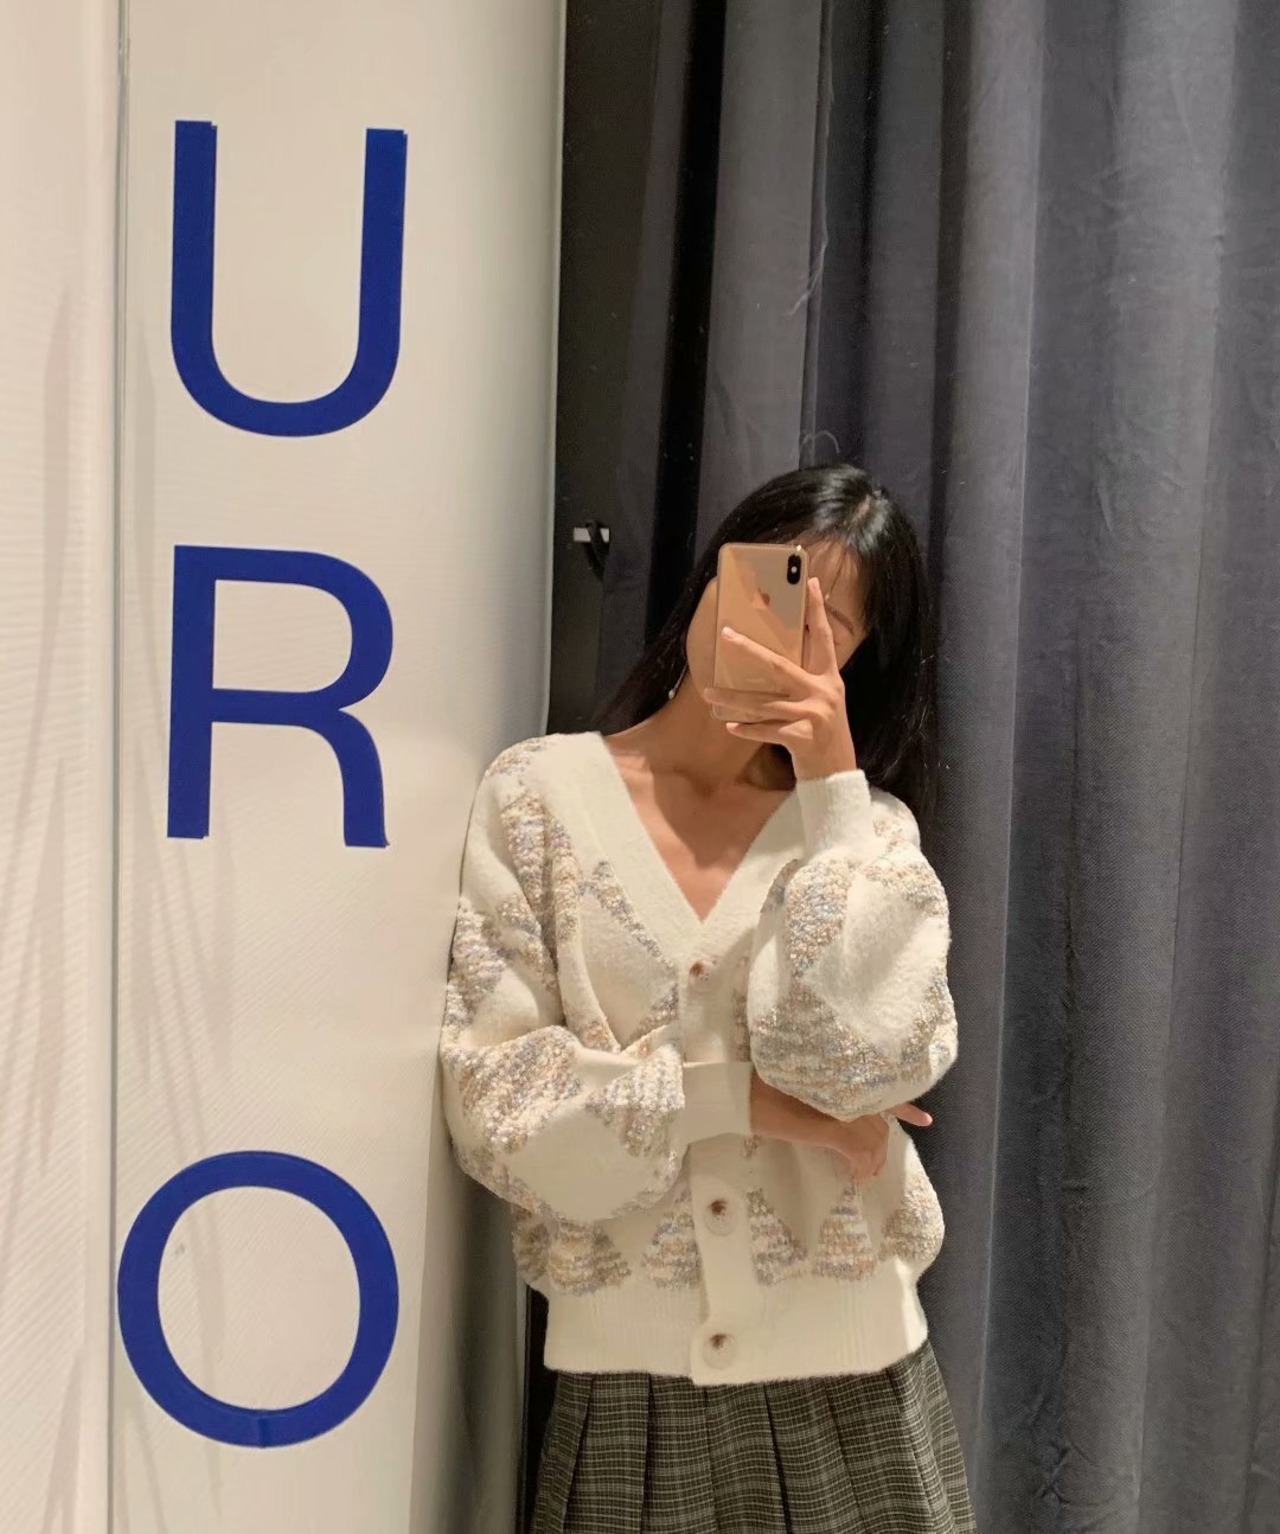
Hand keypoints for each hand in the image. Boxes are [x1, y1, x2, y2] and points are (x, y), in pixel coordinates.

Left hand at [702, 578, 857, 779]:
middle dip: (750, 650)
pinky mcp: (803, 737)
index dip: (817, 611)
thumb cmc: (822, 733)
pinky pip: (767, 730)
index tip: (811, 582)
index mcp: (829, 678)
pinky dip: (747, 728)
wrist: (837, 774)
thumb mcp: (822, 701)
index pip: (823, 637)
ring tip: (709, 693)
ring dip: (733, 699)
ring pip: (764, 703)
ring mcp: (814, 715)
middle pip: (780, 666)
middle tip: (726, 635)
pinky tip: (729, 726)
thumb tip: (769, 660)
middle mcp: (823, 692)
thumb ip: (805, 680)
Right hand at [750, 1074, 932, 1181]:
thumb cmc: (767, 1087)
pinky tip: (856, 1177)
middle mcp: (849, 1087)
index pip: (885, 1090)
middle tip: (872, 1166)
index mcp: (844, 1076)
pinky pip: (859, 1153)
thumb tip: (847, 1113)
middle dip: (880, 1148)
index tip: (925, 1120)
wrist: (745, 1094)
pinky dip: (861, 1167)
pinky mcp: (832, 1128)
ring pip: (874, 1139)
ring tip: (863, 1174)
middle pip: (880, 1122)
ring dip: (872, 1161)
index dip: (906, 1108)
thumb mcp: (805, 1085)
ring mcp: (843, 1106)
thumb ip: (831, 1092)